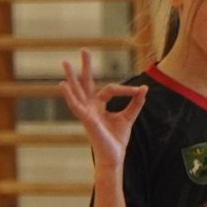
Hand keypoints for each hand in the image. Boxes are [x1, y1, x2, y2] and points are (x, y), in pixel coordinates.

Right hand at [60, 50, 148, 170]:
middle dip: (86, 66)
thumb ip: (135, 103)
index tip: (139, 91)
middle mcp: (91, 107)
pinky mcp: (86, 120)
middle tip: (84, 49)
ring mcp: (86, 113)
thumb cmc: (116, 140)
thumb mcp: (128, 118)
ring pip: (77, 91)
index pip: (110, 89)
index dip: (126, 89)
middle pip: (86, 83)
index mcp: (99, 106)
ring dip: (71, 77)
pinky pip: (76, 106)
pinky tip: (62, 86)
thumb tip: (144, 89)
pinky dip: (69, 96)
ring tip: (64, 62)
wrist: (114, 157)